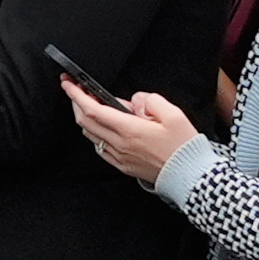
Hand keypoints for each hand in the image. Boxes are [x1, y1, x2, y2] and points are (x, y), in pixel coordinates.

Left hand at [67, 83, 198, 183]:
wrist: (190, 176)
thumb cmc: (183, 146)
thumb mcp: (173, 114)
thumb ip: (150, 100)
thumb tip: (134, 101)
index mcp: (129, 130)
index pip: (93, 109)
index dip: (76, 95)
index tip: (68, 84)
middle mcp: (119, 144)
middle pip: (85, 121)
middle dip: (76, 103)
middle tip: (76, 90)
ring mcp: (119, 157)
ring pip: (90, 135)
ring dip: (85, 118)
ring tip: (94, 105)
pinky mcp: (122, 166)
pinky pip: (100, 148)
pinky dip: (95, 133)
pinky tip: (104, 126)